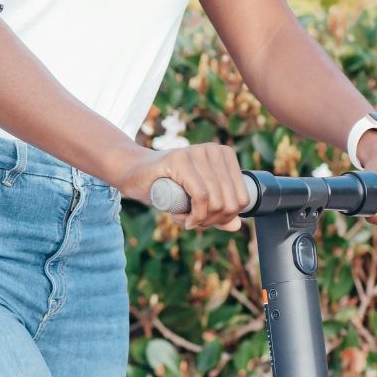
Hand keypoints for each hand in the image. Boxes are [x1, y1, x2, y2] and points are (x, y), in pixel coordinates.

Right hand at [112, 140, 249, 231]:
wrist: (134, 173)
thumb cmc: (166, 186)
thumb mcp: (197, 201)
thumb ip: (217, 211)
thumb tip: (238, 225)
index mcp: (225, 155)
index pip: (243, 198)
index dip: (227, 218)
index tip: (207, 222)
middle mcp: (214, 150)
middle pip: (230, 202)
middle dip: (213, 221)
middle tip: (194, 223)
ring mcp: (197, 152)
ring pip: (216, 200)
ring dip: (202, 220)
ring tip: (186, 219)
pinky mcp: (180, 159)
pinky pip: (201, 195)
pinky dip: (195, 215)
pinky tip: (184, 219)